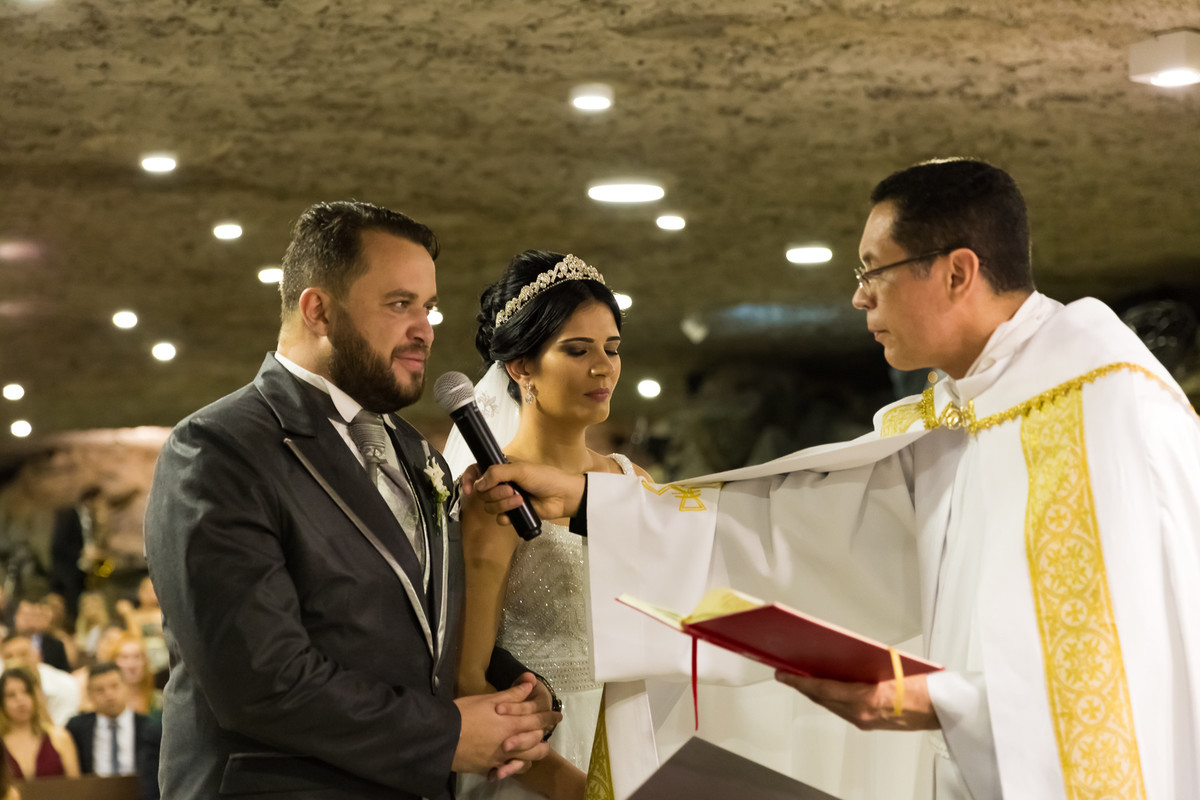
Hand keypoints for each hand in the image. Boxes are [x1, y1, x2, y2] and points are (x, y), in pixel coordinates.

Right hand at [453, 680, 561, 776]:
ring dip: (533, 753)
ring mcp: (500, 759)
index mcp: (512, 724)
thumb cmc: (464, 713)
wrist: (442, 736)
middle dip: (544, 736)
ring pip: (526, 760)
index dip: (550, 717)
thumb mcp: (488, 700)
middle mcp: (510, 744)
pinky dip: (512, 767)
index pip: (538, 720)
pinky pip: (507, 770)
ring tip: (536, 749)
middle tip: (547, 732)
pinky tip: (512, 763)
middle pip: (536, 743)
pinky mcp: (488, 768)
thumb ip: (512, 694)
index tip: (558, 716)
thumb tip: (530, 683)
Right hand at [465, 463, 585, 523]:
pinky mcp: (513, 514)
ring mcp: (506, 499)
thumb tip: (478, 484)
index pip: (476, 471)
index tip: (469, 489)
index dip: (469, 479)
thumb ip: (496, 473)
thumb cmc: (545, 478)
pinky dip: (507, 516)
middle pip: (482, 492)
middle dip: (495, 492)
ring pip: (489, 506)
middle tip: (512, 489)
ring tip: (520, 499)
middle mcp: (501, 484)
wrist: (562, 496)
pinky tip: (517, 512)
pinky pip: (499, 518)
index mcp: (502, 469)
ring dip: (503, 503)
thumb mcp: (520, 470)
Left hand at [774, 671, 939, 730]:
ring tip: (803, 679)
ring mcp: (864, 721)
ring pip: (832, 706)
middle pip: (823, 699)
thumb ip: (862, 662)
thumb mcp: (889, 665)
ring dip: (817, 693)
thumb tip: (840, 654)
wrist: (941, 708)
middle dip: (803, 686)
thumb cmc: (921, 685)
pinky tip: (827, 689)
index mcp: (863, 699)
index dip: (798, 682)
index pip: (822, 689)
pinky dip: (832, 699)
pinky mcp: (870, 723)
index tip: (782, 674)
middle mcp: (860, 713)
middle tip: (787, 674)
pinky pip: (843, 710)